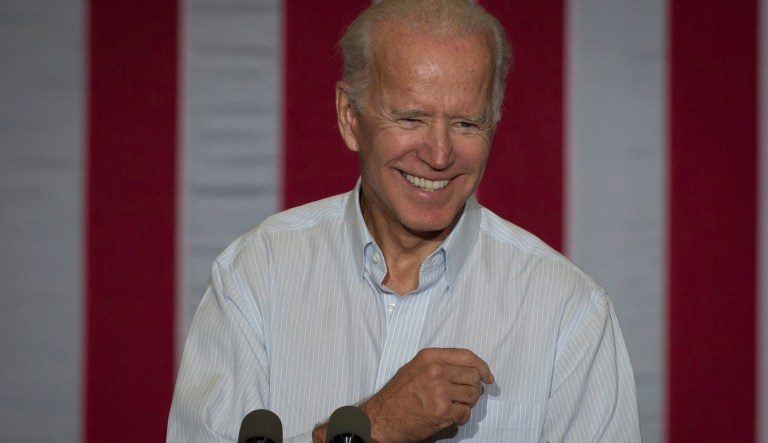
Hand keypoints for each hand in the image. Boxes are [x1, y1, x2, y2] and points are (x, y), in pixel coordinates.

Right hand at [360, 348, 493, 442]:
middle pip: (473, 376)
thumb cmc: (398, 394)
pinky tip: (450, 416)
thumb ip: (440, 364)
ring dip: (468, 402)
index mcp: (430, 357)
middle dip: (474, 387)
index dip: (481, 366)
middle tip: (465, 394)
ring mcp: (440, 392)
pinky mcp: (442, 412)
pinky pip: (465, 412)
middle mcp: (436, 371)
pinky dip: (461, 416)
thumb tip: (468, 368)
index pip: (466, 356)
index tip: (487, 376)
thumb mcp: (415, 367)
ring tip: (455, 405)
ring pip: (473, 395)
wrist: (383, 417)